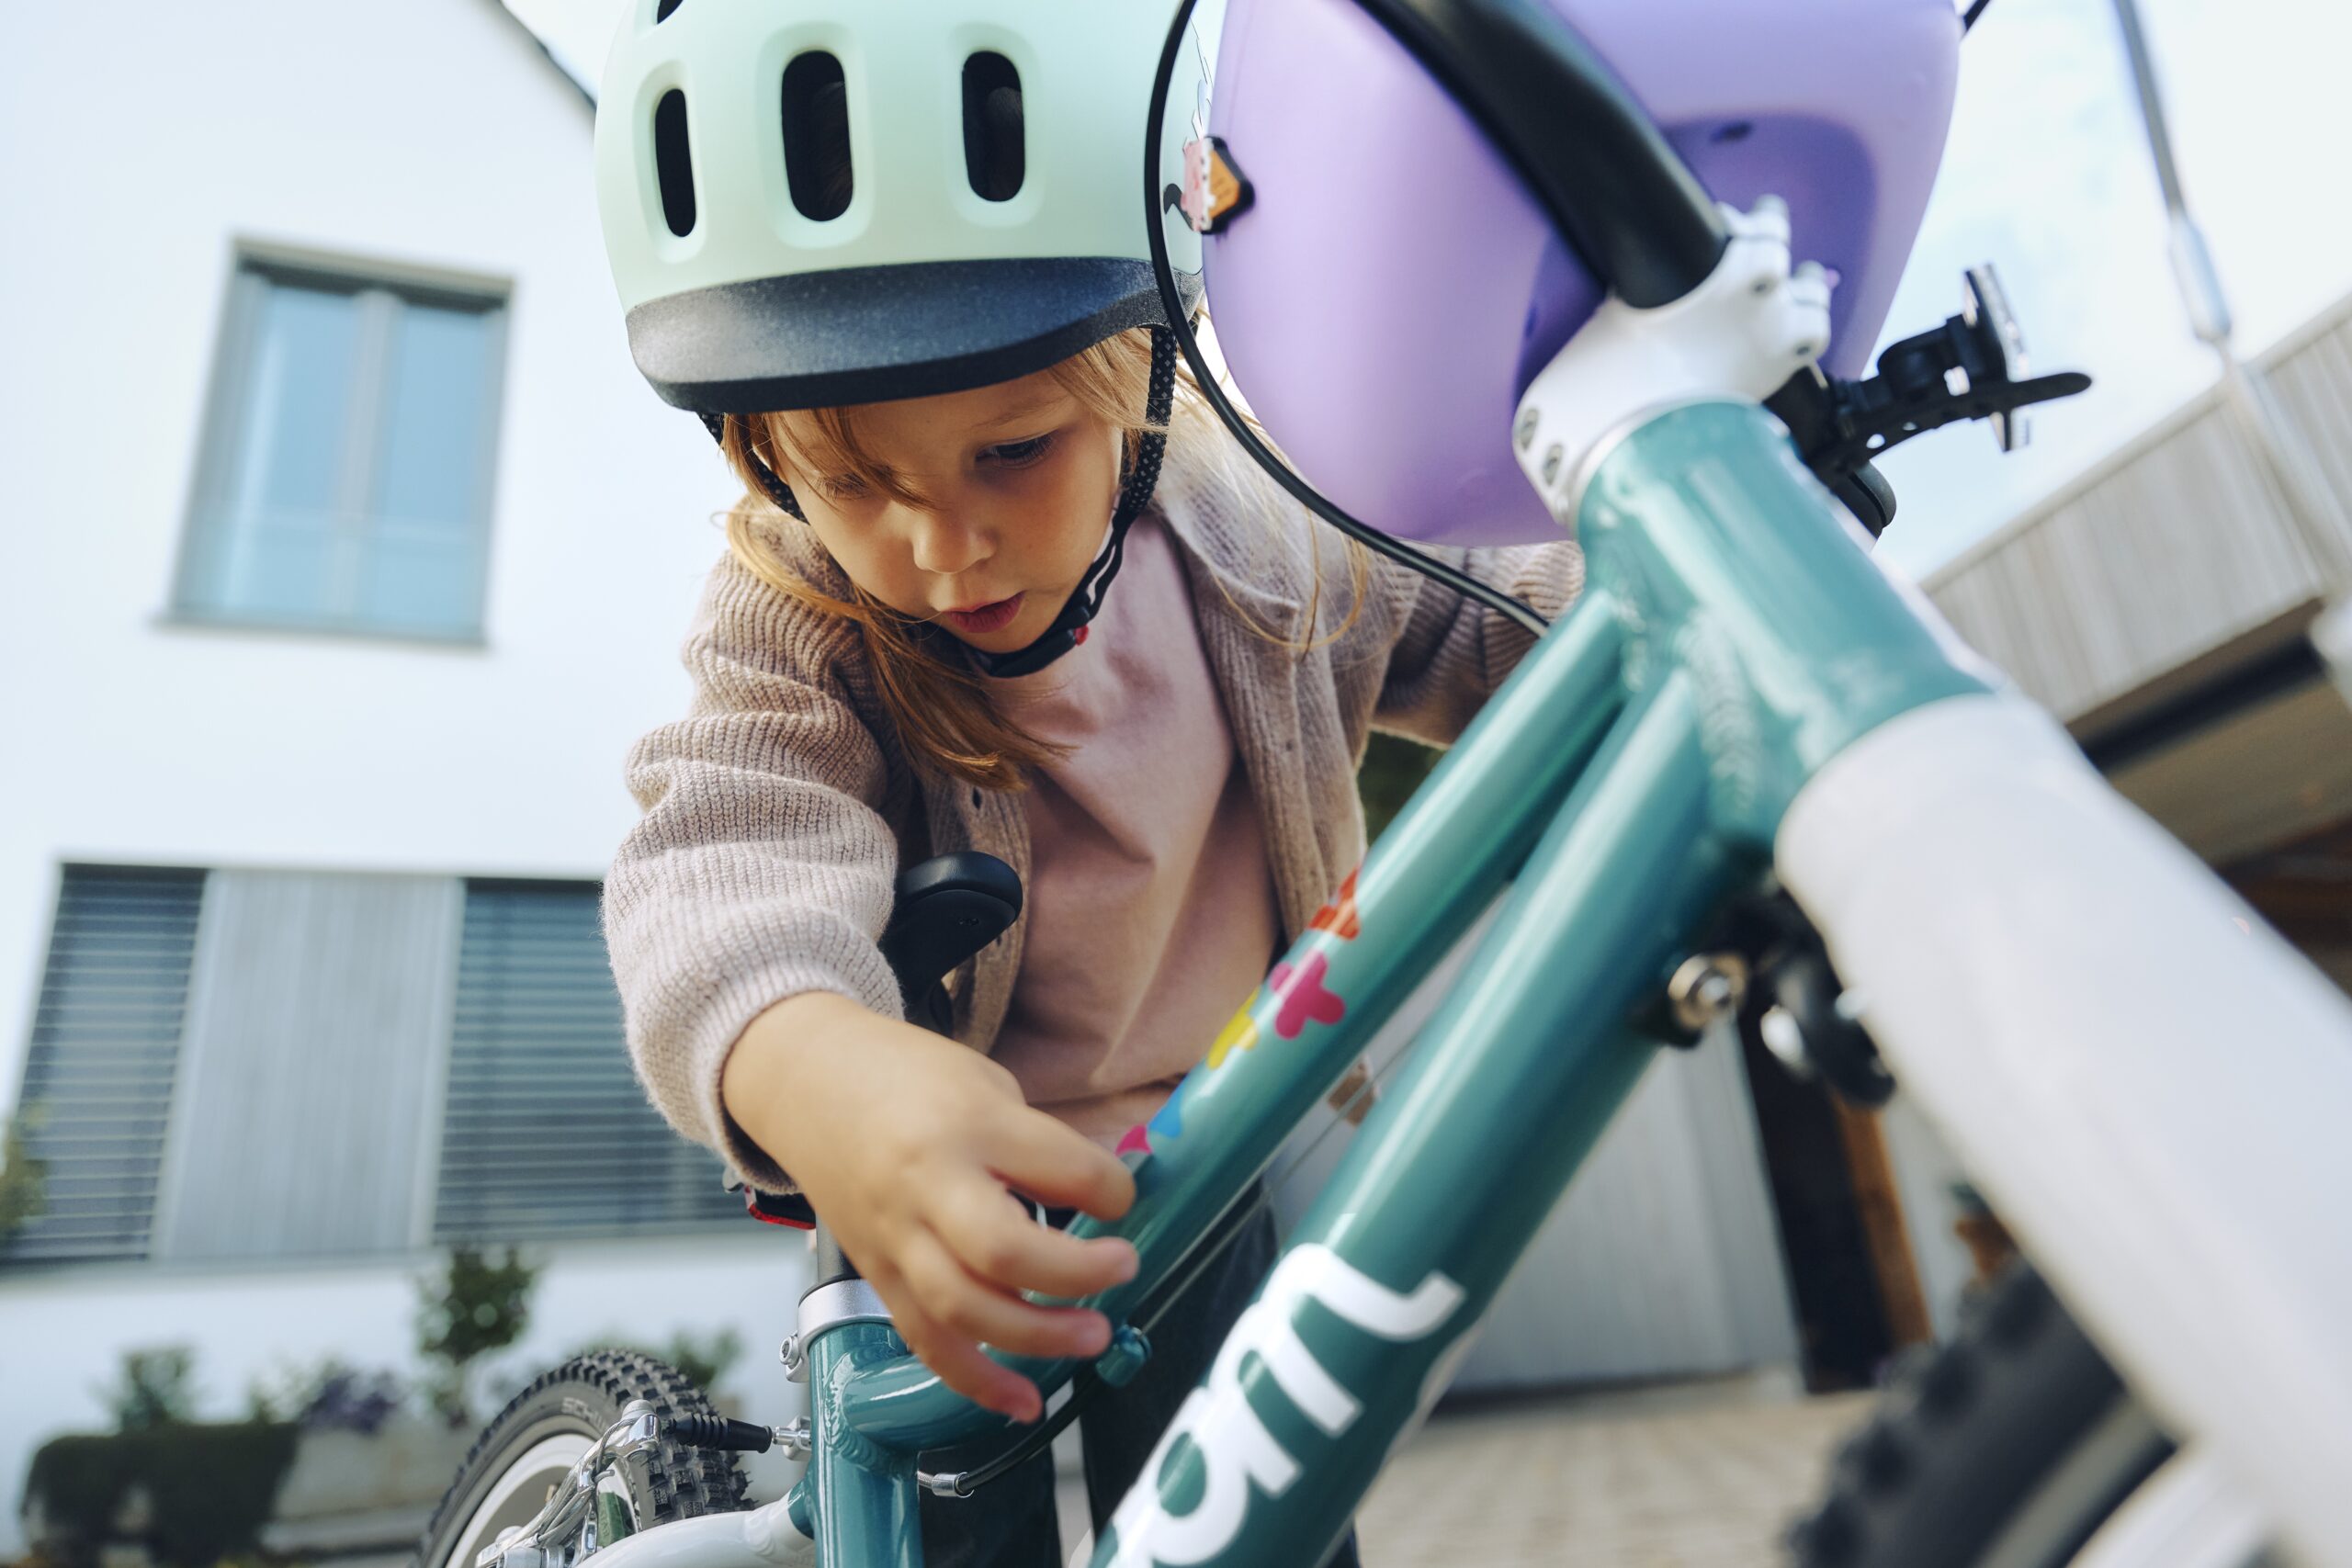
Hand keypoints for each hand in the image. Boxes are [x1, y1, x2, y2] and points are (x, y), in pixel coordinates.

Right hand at [722, 993, 1137, 1421]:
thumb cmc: (907, 1075)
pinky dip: (977, 1381)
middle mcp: (929, 1186)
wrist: (808, 1081)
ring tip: (1093, 1337)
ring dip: (1037, 1337)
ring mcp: (897, 1238)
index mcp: (970, 1124)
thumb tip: (1103, 1201)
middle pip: (1004, 1252)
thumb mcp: (987, 1083)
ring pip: (964, 1310)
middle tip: (1123, 1269)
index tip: (1123, 1197)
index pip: (1060, 1169)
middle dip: (1077, 1274)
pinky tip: (1024, 1402)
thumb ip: (1039, 1145)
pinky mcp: (878, 1275)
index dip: (1112, 1191)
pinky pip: (927, 1340)